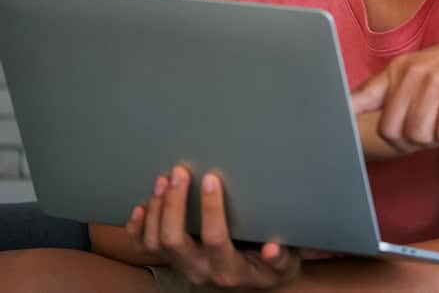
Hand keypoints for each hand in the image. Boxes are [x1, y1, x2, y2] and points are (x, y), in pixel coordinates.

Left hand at [127, 166, 300, 289]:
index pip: (215, 239)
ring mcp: (182, 267)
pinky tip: (141, 205)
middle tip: (179, 172)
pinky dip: (138, 227)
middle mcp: (200, 270)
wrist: (251, 284)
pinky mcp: (171, 262)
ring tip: (164, 179)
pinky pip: (145, 249)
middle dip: (173, 203)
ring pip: (155, 243)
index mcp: (229, 270)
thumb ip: (282, 258)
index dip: (210, 208)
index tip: (211, 178)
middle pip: (174, 240)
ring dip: (156, 209)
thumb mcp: (286, 265)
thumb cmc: (270, 268)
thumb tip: (272, 249)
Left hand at [351, 31, 438, 154]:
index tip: (324, 127)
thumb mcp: (425, 68)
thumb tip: (353, 107)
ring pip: (418, 135)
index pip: (361, 96)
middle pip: (391, 131)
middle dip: (410, 140)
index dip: (340, 114)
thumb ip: (396, 90)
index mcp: (399, 69)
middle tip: (432, 130)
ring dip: (437, 138)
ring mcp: (436, 83)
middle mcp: (413, 74)